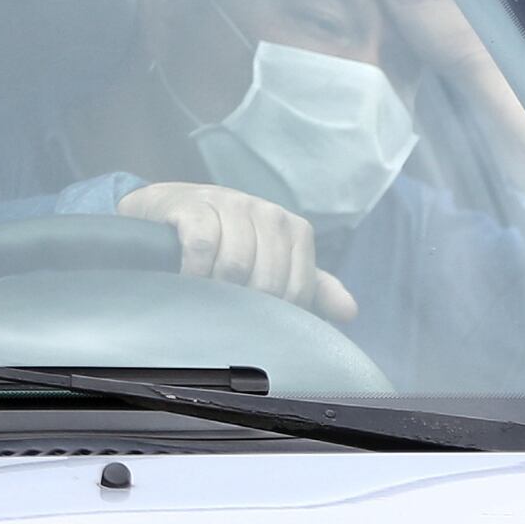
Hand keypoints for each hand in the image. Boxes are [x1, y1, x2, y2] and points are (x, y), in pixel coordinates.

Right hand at [118, 181, 357, 321]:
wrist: (174, 206)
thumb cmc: (228, 240)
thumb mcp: (271, 262)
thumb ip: (311, 286)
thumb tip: (350, 312)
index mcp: (294, 229)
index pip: (298, 287)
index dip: (276, 313)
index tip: (254, 321)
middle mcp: (268, 213)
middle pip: (267, 278)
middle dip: (245, 303)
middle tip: (224, 313)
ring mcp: (232, 204)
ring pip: (236, 263)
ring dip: (217, 289)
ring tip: (204, 297)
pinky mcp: (196, 205)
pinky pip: (202, 244)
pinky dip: (195, 269)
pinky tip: (187, 279)